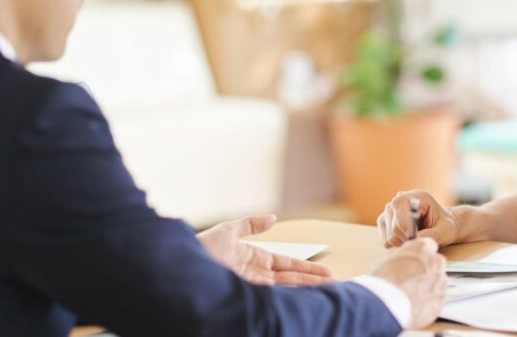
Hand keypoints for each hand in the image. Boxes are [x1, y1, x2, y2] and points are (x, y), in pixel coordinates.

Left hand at [197, 215, 333, 285]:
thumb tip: (273, 218)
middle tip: (336, 284)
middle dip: (312, 281)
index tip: (326, 272)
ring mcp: (251, 286)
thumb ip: (250, 225)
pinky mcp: (246, 293)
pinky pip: (272, 295)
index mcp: (255, 259)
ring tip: (327, 291)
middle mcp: (256, 275)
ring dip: (306, 289)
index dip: (306, 268)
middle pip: (291, 279)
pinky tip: (302, 297)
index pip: (287, 265)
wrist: (180, 264)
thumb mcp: (228, 230)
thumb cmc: (201, 247)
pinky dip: (288, 296)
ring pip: (285, 288)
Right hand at [370, 238, 447, 328]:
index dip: (420, 254)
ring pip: (437, 281)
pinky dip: (428, 301)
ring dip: (428, 286)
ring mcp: (440, 282)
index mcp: (423, 247)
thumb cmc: (383, 280)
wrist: (385, 306)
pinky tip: (414, 304)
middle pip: (435, 263)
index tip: (414, 261)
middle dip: (426, 269)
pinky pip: (436, 298)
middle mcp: (436, 262)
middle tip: (410, 279)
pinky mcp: (440, 300)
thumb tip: (404, 257)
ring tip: (410, 294)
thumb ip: (402, 254)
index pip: (428, 245)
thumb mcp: (387, 257)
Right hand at [377, 190, 457, 247]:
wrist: (440, 225)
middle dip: (409, 239)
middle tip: (422, 240)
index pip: (399, 207)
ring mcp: (389, 211)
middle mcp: (398, 200)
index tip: (418, 239)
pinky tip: (408, 240)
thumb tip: (416, 239)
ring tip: (416, 239)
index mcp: (415, 196)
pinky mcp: (384, 222)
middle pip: (395, 227)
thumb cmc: (445, 225)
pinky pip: (386, 241)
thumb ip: (433, 234)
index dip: (407, 227)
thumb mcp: (445, 230)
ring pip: (390, 237)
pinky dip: (397, 246)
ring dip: (404, 243)